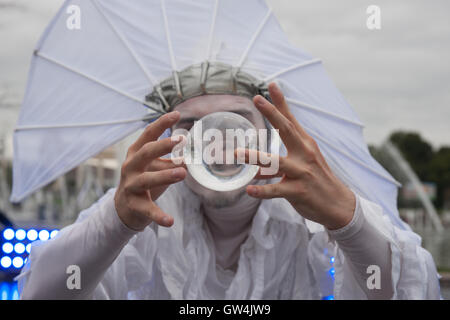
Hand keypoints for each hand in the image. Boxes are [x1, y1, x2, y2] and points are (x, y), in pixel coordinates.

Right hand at [114, 111, 185, 230]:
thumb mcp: (157, 167)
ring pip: (146, 179)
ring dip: (165, 175)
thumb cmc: (145, 180)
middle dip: (162, 145)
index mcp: (136, 153)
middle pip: (145, 153)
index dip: (161, 124)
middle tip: (181, 140)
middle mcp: (130, 166)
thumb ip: (172, 160)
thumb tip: (191, 154)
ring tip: (183, 173)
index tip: (176, 114)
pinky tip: (170, 221)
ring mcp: (130, 185)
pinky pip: (148, 210)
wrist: (124, 208)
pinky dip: (159, 216)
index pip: (148, 134)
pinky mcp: (134, 205)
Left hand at [236, 83, 354, 229]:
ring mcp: (302, 173)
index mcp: (305, 145)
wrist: (338, 205)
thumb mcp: (305, 161)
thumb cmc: (317, 179)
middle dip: (272, 114)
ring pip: (276, 162)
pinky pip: (276, 190)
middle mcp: (305, 154)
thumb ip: (279, 160)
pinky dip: (262, 190)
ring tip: (238, 152)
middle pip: (287, 130)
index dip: (281, 103)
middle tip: (257, 99)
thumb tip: (255, 164)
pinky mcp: (299, 191)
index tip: (271, 85)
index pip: (291, 120)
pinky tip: (249, 189)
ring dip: (256, 157)